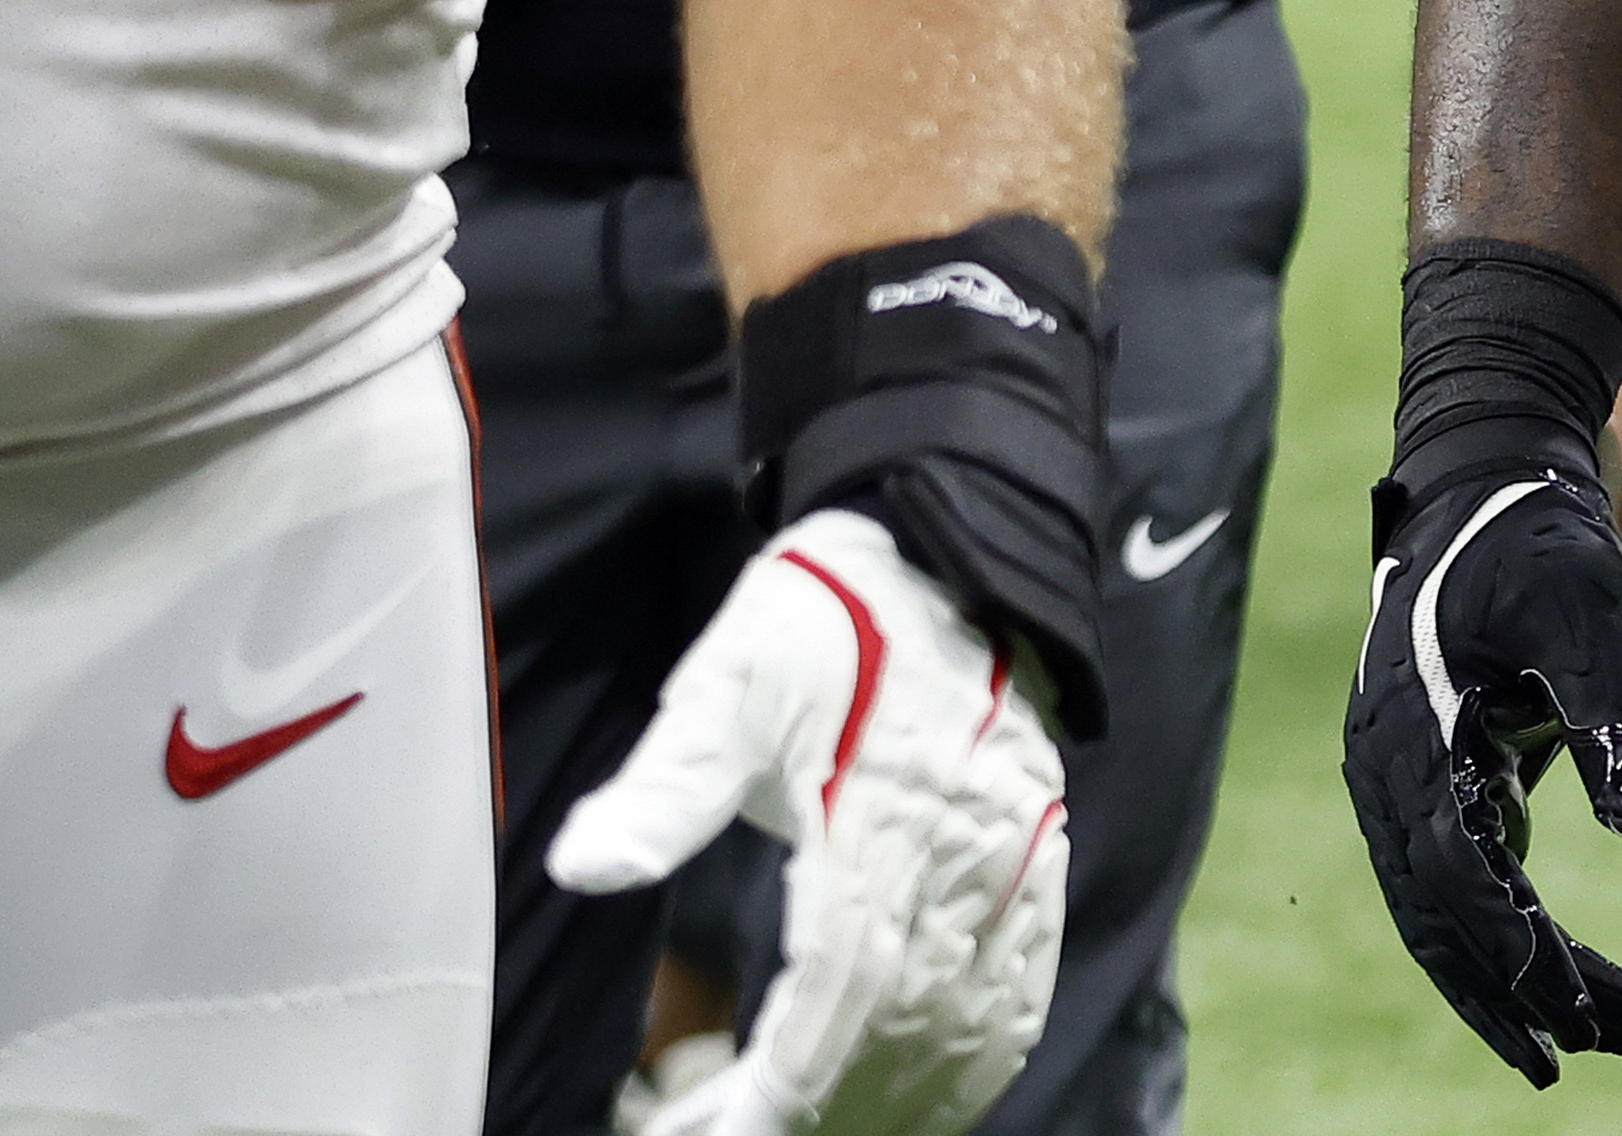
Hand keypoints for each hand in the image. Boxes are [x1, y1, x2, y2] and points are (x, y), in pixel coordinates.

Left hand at [549, 513, 1063, 1135]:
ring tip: (820, 1131)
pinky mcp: (1038, 853)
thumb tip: (582, 866)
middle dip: (829, 1108)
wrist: (951, 543)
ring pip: (973, 1019)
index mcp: (880, 810)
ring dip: (903, 1098)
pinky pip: (1024, 982)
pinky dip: (982, 1057)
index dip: (786, 1079)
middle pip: (906, 1023)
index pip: (841, 982)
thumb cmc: (825, 616)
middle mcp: (962, 846)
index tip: (721, 1129)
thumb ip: (665, 786)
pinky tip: (934, 1095)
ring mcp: (1014, 854)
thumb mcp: (727, 684)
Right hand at [1346, 451, 1621, 1080]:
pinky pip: (1457, 881)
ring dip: (1517, 977)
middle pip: (1445, 918)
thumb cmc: (1536, 536)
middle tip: (1618, 1042)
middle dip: (1525, 992)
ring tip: (1607, 1033)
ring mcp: (1403, 781)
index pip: (1457, 877)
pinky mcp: (1433, 778)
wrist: (1490, 475)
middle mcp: (1389, 775)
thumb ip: (1615, 709)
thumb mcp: (1589, 606)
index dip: (1519, 951)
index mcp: (1409, 738)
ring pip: (1446, 913)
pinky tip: (1566, 974)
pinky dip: (1506, 934)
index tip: (1585, 1011)